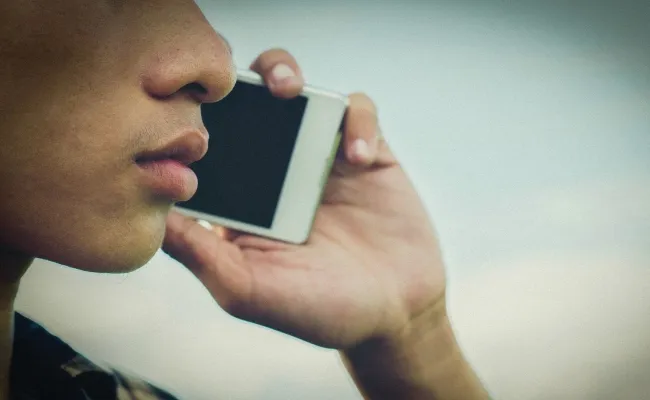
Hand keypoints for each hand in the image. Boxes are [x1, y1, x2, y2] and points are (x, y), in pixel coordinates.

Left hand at [162, 48, 445, 348]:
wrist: (394, 313)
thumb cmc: (317, 309)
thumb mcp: (249, 289)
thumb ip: (200, 254)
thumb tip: (150, 216)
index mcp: (244, 198)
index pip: (210, 144)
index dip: (194, 120)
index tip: (185, 113)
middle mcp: (278, 170)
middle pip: (248, 104)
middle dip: (236, 83)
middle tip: (229, 83)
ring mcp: (323, 156)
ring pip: (299, 91)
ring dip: (287, 74)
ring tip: (287, 89)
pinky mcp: (369, 152)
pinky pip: (359, 112)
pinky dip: (358, 121)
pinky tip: (358, 157)